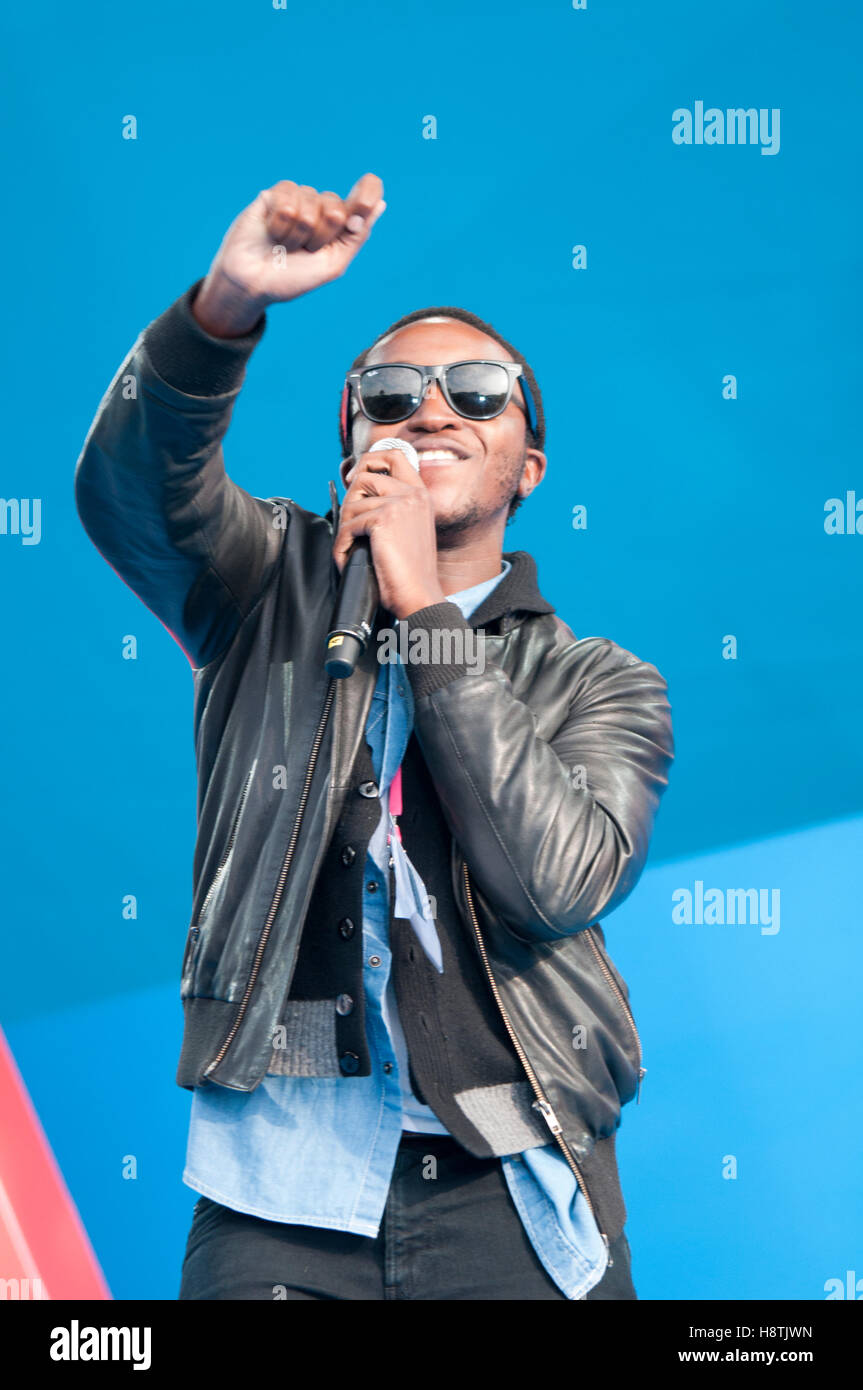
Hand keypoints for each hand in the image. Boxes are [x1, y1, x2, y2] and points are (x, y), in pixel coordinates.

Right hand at [192, 173, 385, 335]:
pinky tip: (272, 233)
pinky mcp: (274, 195)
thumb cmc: (293, 279)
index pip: (365, 193)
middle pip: (336, 207)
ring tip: (285, 245)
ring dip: (297, 234)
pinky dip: (280, 224)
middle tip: (305, 250)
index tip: (363, 209)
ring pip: (310, 203)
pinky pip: (287, 199)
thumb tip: (381, 205)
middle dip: (320, 236)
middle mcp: (321, 207)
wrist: (254, 284)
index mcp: (342, 224)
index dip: (367, 193)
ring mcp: (298, 198)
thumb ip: (357, 235)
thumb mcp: (333, 264)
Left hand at [333, 451, 446, 620]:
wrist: (419, 594)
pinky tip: (347, 557)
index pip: (394, 455)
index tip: (354, 478)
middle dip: (350, 498)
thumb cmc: (411, 571)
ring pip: (352, 503)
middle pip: (366, 474)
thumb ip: (392, 506)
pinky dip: (341, 545)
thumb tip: (358, 491)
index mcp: (420, 494)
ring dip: (344, 528)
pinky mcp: (383, 519)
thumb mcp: (408, 528)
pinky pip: (347, 525)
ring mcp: (399, 503)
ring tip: (350, 547)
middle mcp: (412, 494)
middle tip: (349, 521)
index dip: (369, 460)